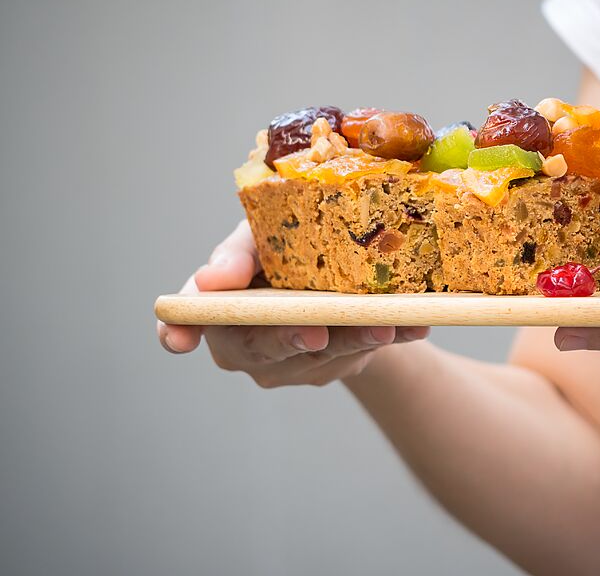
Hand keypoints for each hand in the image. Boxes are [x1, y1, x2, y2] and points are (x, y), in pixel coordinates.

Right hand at [157, 220, 428, 387]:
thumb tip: (216, 277)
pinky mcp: (333, 368)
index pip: (187, 321)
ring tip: (384, 325)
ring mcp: (291, 365)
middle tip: (314, 332)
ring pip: (323, 354)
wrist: (335, 275)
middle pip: (265, 345)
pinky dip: (393, 337)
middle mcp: (248, 345)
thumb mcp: (262, 236)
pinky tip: (416, 325)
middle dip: (292, 337)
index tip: (178, 339)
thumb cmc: (282, 249)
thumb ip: (241, 252)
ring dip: (355, 337)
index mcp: (219, 308)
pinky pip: (363, 353)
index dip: (177, 330)